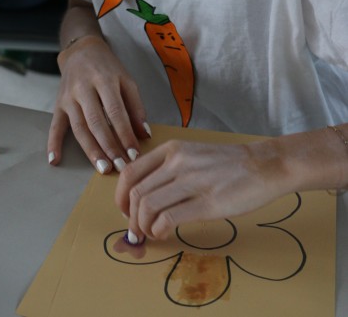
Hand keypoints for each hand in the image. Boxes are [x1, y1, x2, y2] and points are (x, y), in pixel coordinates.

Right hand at [47, 36, 150, 172]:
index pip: (115, 111)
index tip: (134, 154)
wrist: (81, 50)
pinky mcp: (58, 103)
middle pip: (96, 122)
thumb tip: (144, 135)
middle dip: (109, 147)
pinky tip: (55, 160)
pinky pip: (55, 125)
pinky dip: (53, 143)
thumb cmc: (107, 68)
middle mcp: (84, 88)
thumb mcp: (126, 80)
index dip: (125, 134)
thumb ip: (136, 106)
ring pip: (79, 127)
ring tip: (102, 168)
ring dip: (90, 150)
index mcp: (104, 80)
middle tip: (120, 167)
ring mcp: (69, 97)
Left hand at [115, 138, 291, 241]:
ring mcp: (192, 181)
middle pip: (136, 192)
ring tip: (151, 234)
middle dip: (130, 218)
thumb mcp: (191, 154)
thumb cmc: (227, 164)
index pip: (130, 172)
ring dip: (143, 226)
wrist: (262, 165)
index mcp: (171, 149)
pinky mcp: (207, 203)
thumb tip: (142, 196)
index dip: (120, 196)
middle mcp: (177, 161)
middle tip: (135, 231)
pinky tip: (164, 233)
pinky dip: (159, 230)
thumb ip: (167, 169)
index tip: (124, 211)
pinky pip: (169, 218)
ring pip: (148, 206)